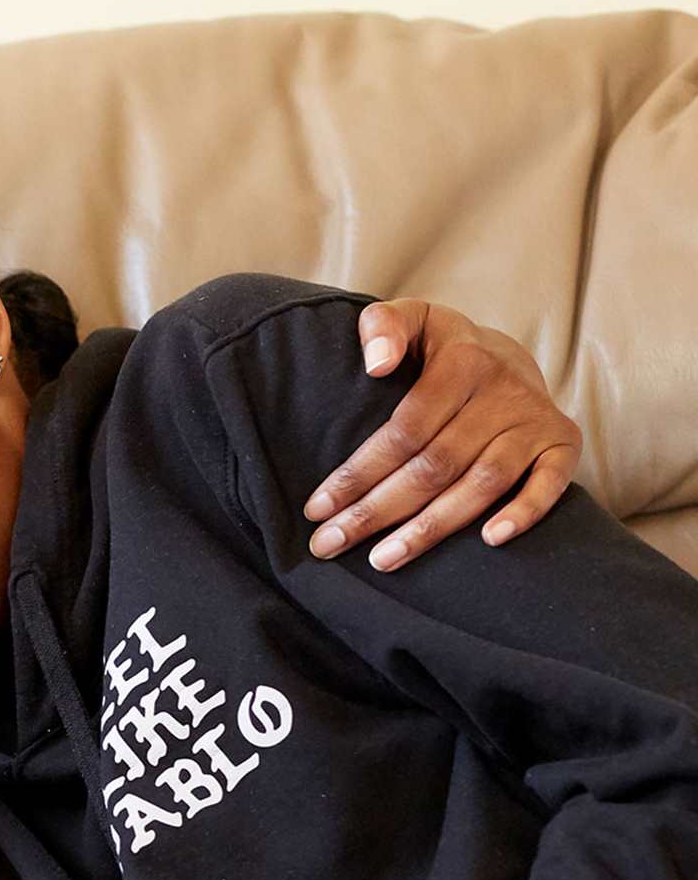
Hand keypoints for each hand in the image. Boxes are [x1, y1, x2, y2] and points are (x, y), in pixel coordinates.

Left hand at [302, 299, 581, 570]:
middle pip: (435, 465)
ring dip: (432, 527)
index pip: (403, 430)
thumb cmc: (438, 349)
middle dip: (378, 510)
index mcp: (463, 360)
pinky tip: (489, 542)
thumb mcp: (411, 320)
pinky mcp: (563, 443)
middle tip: (331, 544)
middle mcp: (504, 391)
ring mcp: (536, 420)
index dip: (358, 473)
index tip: (317, 509)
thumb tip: (375, 365)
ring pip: (482, 484)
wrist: (507, 355)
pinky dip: (524, 513)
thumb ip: (383, 327)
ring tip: (383, 559)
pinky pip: (551, 484)